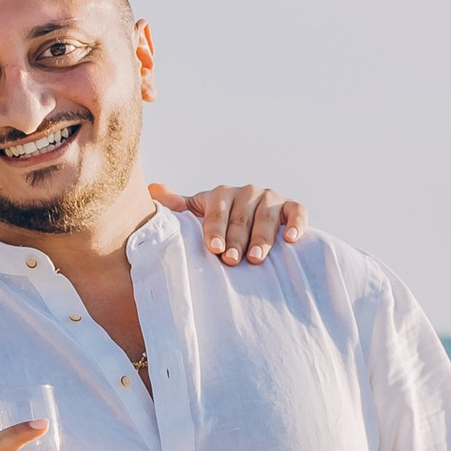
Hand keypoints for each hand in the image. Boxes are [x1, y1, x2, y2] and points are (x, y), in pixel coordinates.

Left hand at [148, 181, 305, 265]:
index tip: (214, 249)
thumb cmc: (215, 228)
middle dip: (237, 240)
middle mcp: (246, 192)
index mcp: (220, 195)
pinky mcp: (291, 206)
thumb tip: (153, 190)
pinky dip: (297, 223)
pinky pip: (297, 212)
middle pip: (242, 217)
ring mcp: (270, 198)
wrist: (246, 229)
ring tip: (256, 258)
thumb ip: (177, 208)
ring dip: (263, 237)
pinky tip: (291, 240)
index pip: (217, 212)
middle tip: (232, 260)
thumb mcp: (195, 217)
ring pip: (268, 216)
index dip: (215, 230)